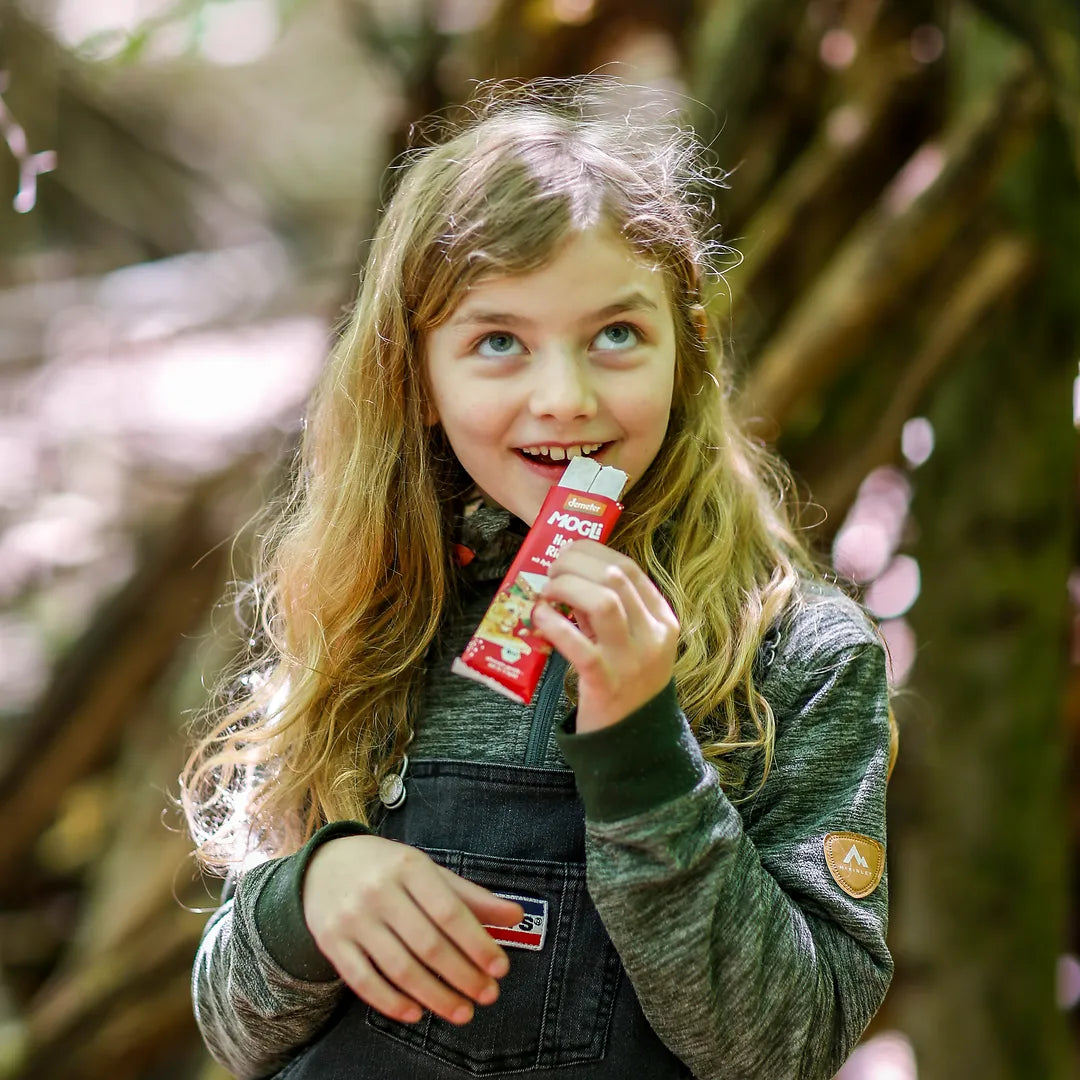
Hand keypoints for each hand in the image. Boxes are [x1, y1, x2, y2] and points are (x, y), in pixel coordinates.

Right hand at [302, 834, 524, 1025]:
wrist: (324, 864)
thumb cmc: (388, 868)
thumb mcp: (428, 871)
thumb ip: (470, 896)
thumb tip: (515, 916)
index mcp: (409, 866)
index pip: (450, 912)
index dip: (477, 943)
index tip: (500, 968)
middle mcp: (378, 891)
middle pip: (427, 944)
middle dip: (462, 975)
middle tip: (487, 995)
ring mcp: (352, 918)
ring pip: (399, 968)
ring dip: (435, 996)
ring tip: (462, 1011)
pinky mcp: (332, 942)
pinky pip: (363, 981)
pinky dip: (392, 1002)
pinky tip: (417, 1013)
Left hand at [532, 539, 678, 732]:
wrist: (634, 742)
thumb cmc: (626, 684)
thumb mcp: (629, 642)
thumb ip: (607, 611)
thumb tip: (569, 575)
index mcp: (663, 620)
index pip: (630, 568)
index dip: (593, 552)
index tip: (568, 553)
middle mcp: (653, 636)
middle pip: (615, 577)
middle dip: (574, 564)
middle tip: (551, 572)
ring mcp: (631, 660)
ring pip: (604, 602)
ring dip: (567, 587)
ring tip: (547, 592)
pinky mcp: (605, 682)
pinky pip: (577, 643)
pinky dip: (553, 623)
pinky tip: (539, 618)